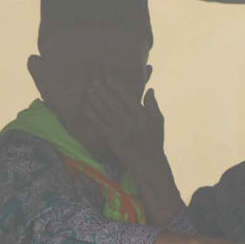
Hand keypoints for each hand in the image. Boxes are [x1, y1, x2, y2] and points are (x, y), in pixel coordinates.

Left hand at [82, 83, 184, 223]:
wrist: (148, 164)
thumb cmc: (154, 141)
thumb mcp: (158, 122)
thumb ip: (153, 105)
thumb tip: (149, 89)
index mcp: (142, 116)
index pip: (127, 98)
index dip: (116, 87)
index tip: (108, 79)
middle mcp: (131, 123)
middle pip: (113, 103)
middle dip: (103, 91)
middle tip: (93, 80)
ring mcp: (120, 132)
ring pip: (105, 112)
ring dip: (95, 100)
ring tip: (88, 90)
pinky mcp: (112, 140)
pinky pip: (100, 124)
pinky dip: (92, 114)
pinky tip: (86, 107)